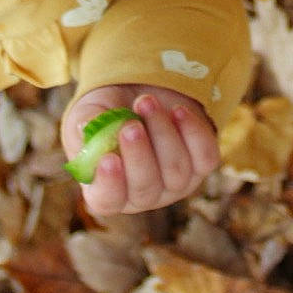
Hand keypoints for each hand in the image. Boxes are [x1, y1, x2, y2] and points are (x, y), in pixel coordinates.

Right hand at [62, 84, 219, 215]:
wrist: (142, 92)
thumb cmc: (108, 110)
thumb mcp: (88, 112)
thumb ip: (86, 123)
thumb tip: (87, 128)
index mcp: (107, 190)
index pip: (108, 200)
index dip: (110, 184)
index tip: (108, 159)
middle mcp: (142, 195)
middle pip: (146, 190)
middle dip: (139, 155)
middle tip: (130, 125)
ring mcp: (175, 184)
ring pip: (176, 171)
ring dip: (162, 133)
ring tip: (146, 102)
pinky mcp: (201, 165)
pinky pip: (205, 158)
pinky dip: (193, 133)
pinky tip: (178, 111)